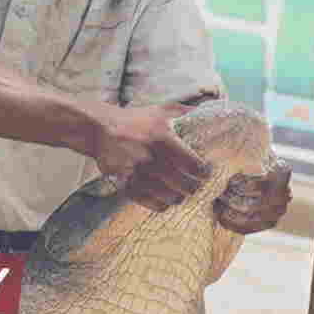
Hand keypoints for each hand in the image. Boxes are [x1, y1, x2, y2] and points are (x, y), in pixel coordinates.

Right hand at [76, 98, 205, 202]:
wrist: (101, 128)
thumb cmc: (136, 120)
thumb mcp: (161, 110)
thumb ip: (186, 111)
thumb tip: (212, 109)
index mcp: (163, 138)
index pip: (193, 164)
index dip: (203, 172)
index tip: (205, 173)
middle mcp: (151, 156)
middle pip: (184, 184)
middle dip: (194, 187)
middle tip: (195, 185)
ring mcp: (137, 172)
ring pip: (169, 196)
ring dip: (179, 197)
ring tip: (181, 194)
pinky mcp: (125, 183)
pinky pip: (149, 202)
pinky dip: (161, 204)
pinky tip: (166, 201)